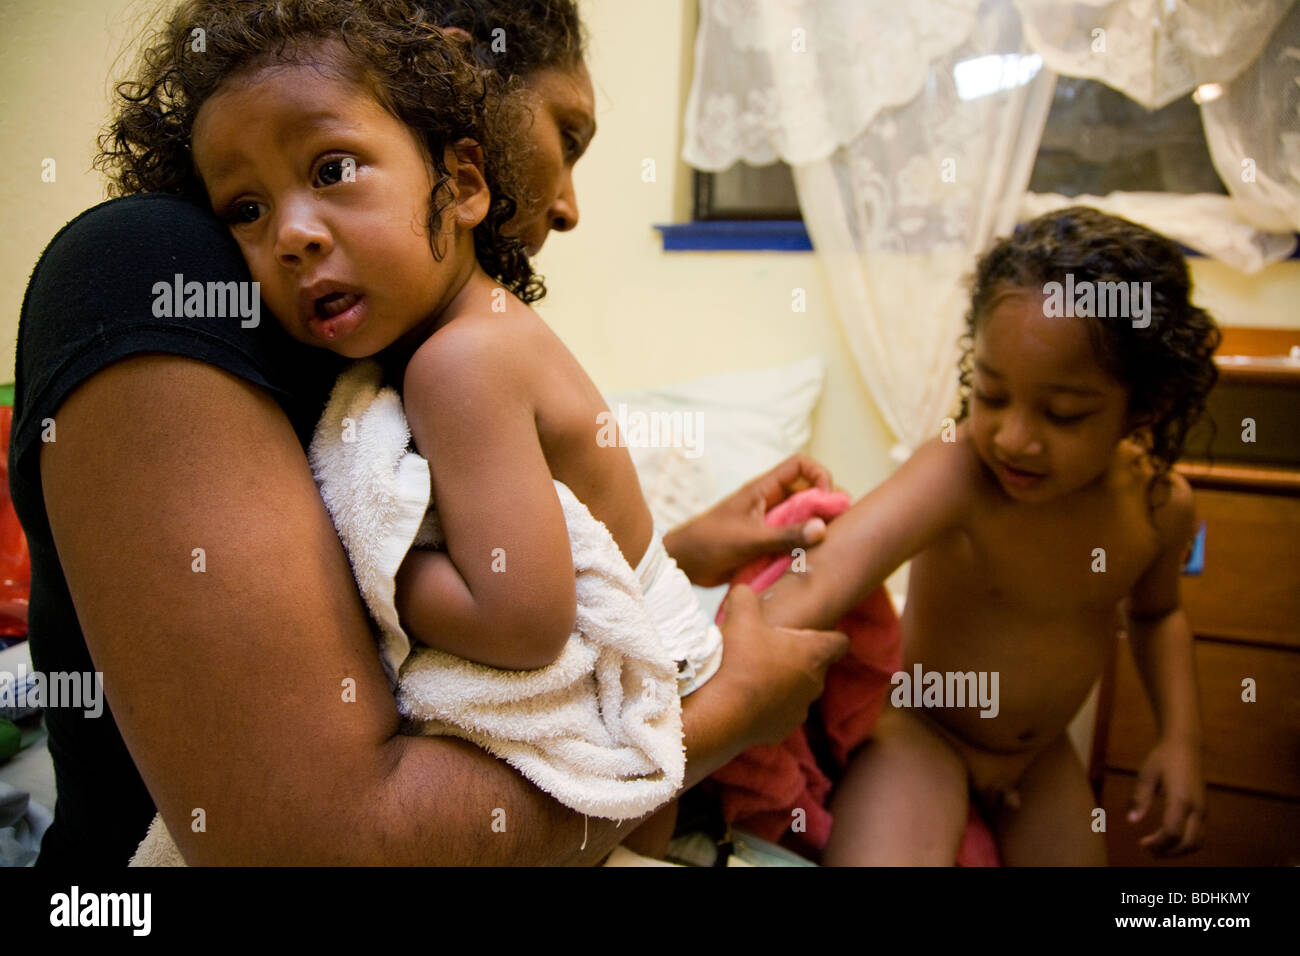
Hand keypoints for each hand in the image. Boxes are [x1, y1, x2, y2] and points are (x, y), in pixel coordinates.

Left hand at [664, 454, 834, 586]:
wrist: (683, 564)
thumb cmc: (709, 542)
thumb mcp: (749, 539)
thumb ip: (784, 535)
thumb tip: (822, 529)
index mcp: (763, 489)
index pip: (800, 465)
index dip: (820, 475)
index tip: (827, 499)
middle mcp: (770, 503)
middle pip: (808, 494)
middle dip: (826, 506)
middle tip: (840, 528)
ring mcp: (770, 523)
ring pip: (803, 519)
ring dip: (816, 529)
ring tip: (831, 546)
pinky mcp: (768, 544)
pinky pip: (794, 540)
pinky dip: (805, 547)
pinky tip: (813, 561)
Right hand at [712, 585, 848, 749]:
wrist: (722, 712)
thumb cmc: (738, 660)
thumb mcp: (739, 617)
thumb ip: (746, 597)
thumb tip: (744, 592)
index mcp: (813, 654)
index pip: (840, 642)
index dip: (830, 635)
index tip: (814, 631)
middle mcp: (814, 684)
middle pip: (816, 667)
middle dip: (798, 658)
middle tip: (770, 649)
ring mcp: (799, 711)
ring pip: (798, 692)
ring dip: (783, 684)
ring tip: (754, 676)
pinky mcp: (782, 732)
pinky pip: (780, 714)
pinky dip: (768, 708)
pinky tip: (746, 700)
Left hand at [1128, 737, 1205, 856]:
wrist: (1186, 744)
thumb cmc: (1163, 757)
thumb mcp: (1147, 774)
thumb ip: (1139, 798)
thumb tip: (1132, 820)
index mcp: (1181, 799)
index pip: (1172, 832)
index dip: (1158, 844)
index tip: (1142, 843)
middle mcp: (1196, 808)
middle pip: (1188, 843)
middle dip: (1168, 852)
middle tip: (1148, 851)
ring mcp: (1203, 809)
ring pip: (1197, 842)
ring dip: (1178, 851)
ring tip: (1158, 849)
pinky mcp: (1203, 809)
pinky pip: (1199, 834)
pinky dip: (1185, 843)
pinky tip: (1168, 839)